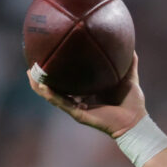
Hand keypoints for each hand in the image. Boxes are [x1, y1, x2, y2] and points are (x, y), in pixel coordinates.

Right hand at [27, 51, 147, 137]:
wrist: (136, 121)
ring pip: (52, 97)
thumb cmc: (133, 103)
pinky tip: (44, 87)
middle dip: (41, 78)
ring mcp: (77, 108)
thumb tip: (131, 46)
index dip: (57, 71)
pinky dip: (52, 96)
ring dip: (39, 86)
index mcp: (87, 92)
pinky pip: (63, 104)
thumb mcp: (129, 78)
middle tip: (31, 63)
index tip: (48, 56)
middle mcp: (79, 100)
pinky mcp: (80, 115)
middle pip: (54, 88)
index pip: (68, 81)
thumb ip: (129, 63)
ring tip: (30, 74)